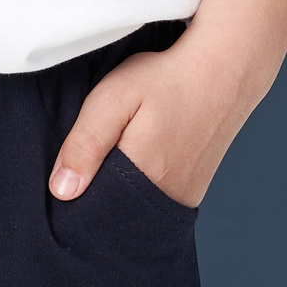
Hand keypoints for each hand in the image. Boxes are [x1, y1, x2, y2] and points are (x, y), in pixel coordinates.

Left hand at [47, 34, 248, 210]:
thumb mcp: (113, 99)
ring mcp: (183, 198)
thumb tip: (62, 191)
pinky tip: (137, 161)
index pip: (93, 214)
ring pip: (135, 211)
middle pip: (114, 216)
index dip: (75, 198)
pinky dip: (139, 189)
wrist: (225, 70)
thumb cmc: (168, 80)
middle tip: (93, 158)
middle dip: (96, 196)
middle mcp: (165, 199)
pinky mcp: (193, 191)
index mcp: (141, 181)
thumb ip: (85, 144)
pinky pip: (155, 202)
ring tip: (116, 156)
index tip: (68, 176)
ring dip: (118, 193)